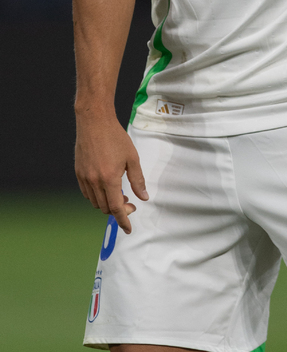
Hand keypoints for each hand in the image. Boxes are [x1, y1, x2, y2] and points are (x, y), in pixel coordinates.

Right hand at [75, 112, 148, 232]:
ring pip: (95, 203)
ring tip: (119, 194)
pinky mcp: (78, 173)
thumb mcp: (132, 158)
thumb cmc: (116, 137)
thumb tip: (143, 198)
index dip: (123, 221)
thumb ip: (138, 180)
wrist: (95, 122)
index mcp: (110, 178)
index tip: (128, 229)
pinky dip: (96, 197)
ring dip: (107, 204)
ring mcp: (84, 178)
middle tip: (129, 203)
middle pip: (105, 208)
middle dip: (118, 210)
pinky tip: (105, 188)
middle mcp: (95, 181)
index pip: (116, 208)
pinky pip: (87, 194)